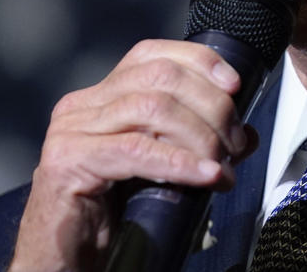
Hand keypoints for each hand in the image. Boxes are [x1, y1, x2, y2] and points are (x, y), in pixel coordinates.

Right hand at [9, 39, 258, 271]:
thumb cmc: (110, 215)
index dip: (198, 62)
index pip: (152, 54)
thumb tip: (245, 135)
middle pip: (160, 78)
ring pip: (152, 109)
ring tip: (223, 166)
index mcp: (102, 96)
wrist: (62, 261)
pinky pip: (136, 151)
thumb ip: (196, 144)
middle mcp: (82, 105)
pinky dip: (180, 162)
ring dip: (201, 136)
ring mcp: (70, 131)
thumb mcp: (160, 169)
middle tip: (235, 143)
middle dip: (210, 106)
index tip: (233, 85)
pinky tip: (207, 176)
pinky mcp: (67, 162)